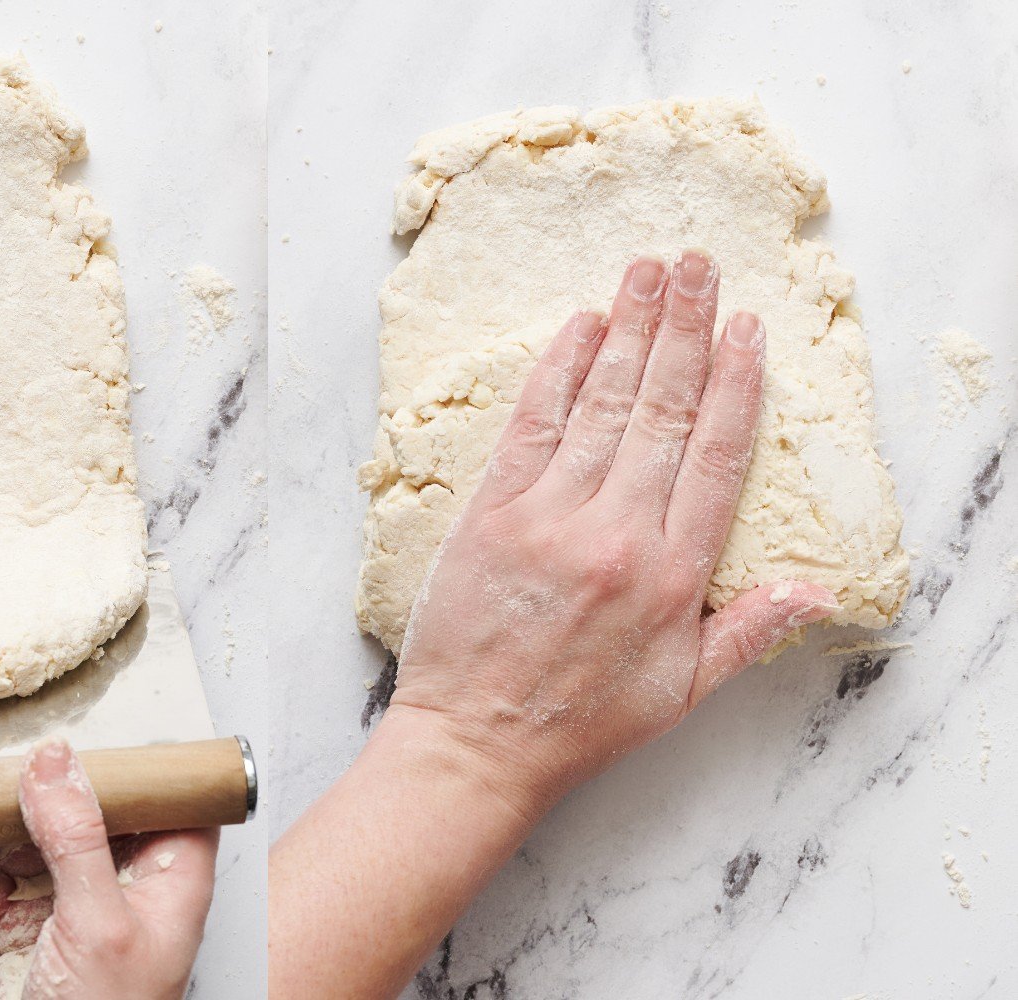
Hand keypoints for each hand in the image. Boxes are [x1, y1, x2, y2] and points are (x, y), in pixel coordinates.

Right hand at [0, 739, 218, 999]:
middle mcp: (124, 882)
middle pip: (83, 807)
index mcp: (171, 876)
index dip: (134, 757)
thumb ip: (79, 837)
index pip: (166, 794)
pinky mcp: (24, 927)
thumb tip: (58, 761)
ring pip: (24, 837)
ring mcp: (71, 904)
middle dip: (34, 778)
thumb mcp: (100, 924)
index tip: (90, 720)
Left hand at [391, 252, 838, 818]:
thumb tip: (816, 589)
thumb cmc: (580, 722)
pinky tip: (579, 327)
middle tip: (699, 264)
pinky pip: (531, 426)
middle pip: (661, 411)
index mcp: (672, 575)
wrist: (477, 743)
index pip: (714, 457)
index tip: (745, 329)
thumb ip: (748, 631)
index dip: (733, 385)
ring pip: (601, 405)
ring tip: (650, 272)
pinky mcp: (490, 512)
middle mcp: (615, 533)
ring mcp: (548, 517)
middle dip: (684, 330)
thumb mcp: (681, 692)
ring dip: (628, 331)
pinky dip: (556, 372)